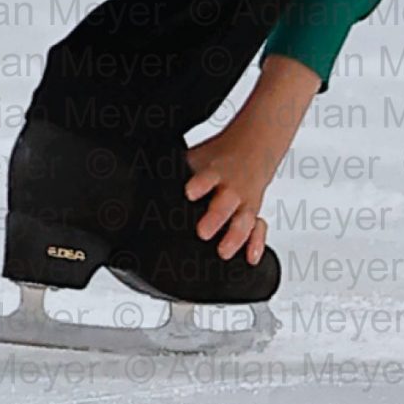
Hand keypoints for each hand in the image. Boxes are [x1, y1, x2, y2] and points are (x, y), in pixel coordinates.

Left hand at [183, 112, 296, 264]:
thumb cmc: (220, 157)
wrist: (253, 146)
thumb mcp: (198, 158)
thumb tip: (145, 178)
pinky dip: (256, 243)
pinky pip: (258, 229)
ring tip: (223, 251)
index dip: (199, 185)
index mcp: (215, 172)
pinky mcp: (254, 213)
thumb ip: (177, 172)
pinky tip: (250, 257)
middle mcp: (231, 189)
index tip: (190, 193)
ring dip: (235, 236)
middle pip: (225, 203)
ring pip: (243, 220)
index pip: (207, 177)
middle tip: (203, 232)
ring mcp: (244, 202)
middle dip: (215, 218)